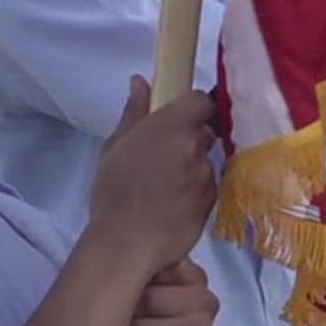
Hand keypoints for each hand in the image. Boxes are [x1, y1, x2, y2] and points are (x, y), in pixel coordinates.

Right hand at [86, 76, 218, 273]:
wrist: (126, 243)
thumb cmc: (113, 191)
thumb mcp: (115, 146)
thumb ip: (134, 112)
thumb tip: (140, 82)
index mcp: (173, 127)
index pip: (201, 100)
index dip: (191, 106)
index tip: (175, 116)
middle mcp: (197, 148)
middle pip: (205, 131)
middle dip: (188, 138)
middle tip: (162, 154)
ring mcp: (207, 176)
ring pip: (204, 160)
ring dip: (190, 165)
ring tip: (163, 185)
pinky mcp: (212, 202)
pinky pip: (206, 186)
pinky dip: (193, 189)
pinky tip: (172, 203)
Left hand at [117, 259, 217, 325]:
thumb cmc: (149, 321)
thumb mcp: (145, 289)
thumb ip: (140, 267)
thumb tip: (109, 251)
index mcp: (194, 275)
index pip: (161, 263)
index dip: (131, 275)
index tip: (114, 283)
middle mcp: (205, 300)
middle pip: (149, 298)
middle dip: (122, 309)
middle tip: (105, 314)